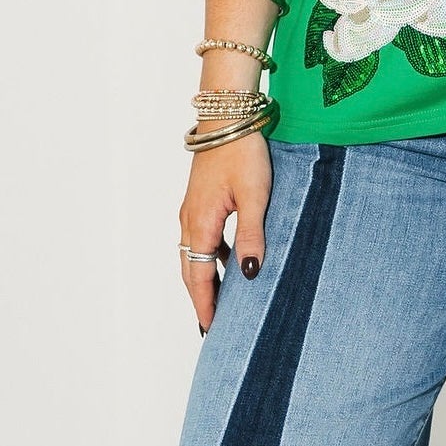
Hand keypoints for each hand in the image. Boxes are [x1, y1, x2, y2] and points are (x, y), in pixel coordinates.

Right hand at [180, 134, 271, 332]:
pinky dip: (211, 258)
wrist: (226, 116)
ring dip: (205, 278)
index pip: (198, 277)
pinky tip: (230, 262)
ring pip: (194, 254)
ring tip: (221, 301)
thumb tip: (250, 274)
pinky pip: (202, 238)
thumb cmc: (242, 151)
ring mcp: (193, 209)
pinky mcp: (201, 200)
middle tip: (212, 326)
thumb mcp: (255, 196)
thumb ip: (252, 235)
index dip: (204, 305)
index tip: (210, 330)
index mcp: (201, 223)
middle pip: (191, 270)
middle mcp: (190, 220)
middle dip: (201, 299)